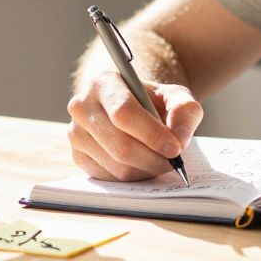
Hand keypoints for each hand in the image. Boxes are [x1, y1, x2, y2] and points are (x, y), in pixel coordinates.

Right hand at [66, 71, 202, 181]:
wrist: (129, 107)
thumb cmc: (152, 101)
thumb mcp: (174, 96)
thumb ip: (184, 111)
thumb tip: (179, 140)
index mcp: (104, 82)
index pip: (124, 113)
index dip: (151, 134)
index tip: (175, 149)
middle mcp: (82, 106)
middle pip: (120, 145)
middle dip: (153, 158)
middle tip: (173, 162)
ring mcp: (75, 132)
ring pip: (116, 165)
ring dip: (145, 169)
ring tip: (160, 160)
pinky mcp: (77, 155)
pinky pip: (108, 177)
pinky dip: (132, 176)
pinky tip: (142, 164)